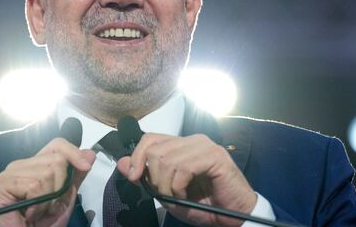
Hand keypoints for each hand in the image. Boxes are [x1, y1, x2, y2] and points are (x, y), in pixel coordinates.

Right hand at [0, 137, 95, 226]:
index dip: (73, 153)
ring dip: (49, 200)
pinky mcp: (2, 185)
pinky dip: (39, 205)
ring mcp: (10, 173)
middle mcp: (20, 165)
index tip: (86, 167)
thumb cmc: (41, 225)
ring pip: (48, 173)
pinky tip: (30, 214)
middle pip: (57, 160)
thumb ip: (75, 177)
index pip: (57, 145)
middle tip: (49, 207)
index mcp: (34, 166)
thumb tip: (89, 153)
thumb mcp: (64, 199)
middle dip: (61, 187)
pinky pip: (35, 186)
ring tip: (38, 212)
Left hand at [117, 133, 256, 226]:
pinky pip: (183, 167)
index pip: (150, 138)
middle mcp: (192, 140)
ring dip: (166, 185)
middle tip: (164, 194)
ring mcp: (204, 146)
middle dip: (152, 177)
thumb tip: (122, 163)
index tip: (133, 176)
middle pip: (155, 149)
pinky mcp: (215, 156)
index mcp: (181, 145)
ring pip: (167, 159)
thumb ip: (145, 177)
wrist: (233, 217)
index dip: (137, 155)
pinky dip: (178, 186)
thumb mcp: (167, 193)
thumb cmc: (204, 206)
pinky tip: (185, 194)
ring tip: (176, 197)